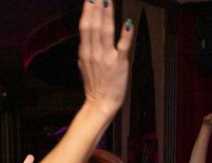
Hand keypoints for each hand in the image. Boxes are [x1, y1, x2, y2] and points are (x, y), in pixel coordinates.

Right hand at [78, 0, 132, 116]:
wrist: (101, 104)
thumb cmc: (95, 86)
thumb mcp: (84, 66)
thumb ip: (86, 50)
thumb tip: (85, 37)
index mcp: (85, 52)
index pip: (85, 26)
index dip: (87, 10)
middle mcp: (94, 52)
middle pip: (93, 25)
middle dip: (95, 7)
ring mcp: (107, 57)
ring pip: (106, 32)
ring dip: (107, 15)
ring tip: (107, 0)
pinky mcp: (119, 64)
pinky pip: (123, 46)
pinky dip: (125, 34)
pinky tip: (127, 23)